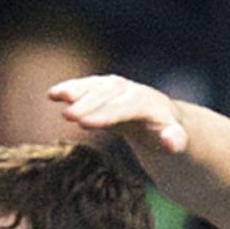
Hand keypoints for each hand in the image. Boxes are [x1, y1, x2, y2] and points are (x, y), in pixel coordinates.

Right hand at [48, 74, 188, 153]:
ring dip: (75, 90)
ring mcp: (116, 88)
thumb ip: (176, 140)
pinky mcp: (104, 90)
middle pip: (107, 95)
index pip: (125, 107)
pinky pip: (87, 87)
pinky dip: (71, 88)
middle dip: (87, 103)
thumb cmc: (168, 133)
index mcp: (148, 103)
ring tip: (55, 96)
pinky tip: (52, 94)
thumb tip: (170, 141)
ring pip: (95, 86)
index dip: (104, 114)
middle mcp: (131, 91)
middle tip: (67, 116)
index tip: (84, 124)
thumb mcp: (177, 140)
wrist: (163, 118)